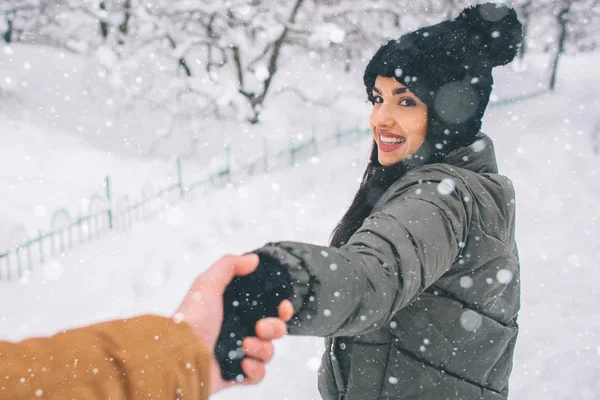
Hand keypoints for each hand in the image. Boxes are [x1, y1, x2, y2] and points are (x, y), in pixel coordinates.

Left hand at [174, 254, 293, 394]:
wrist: (180, 353)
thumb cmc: (192, 318)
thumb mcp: (207, 284)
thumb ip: (229, 266)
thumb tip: (253, 259)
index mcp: (236, 311)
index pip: (269, 309)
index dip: (281, 309)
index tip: (283, 308)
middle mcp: (240, 331)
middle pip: (275, 330)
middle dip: (275, 328)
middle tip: (260, 327)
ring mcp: (239, 353)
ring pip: (269, 352)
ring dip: (262, 349)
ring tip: (245, 346)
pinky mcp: (237, 374)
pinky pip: (259, 374)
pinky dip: (255, 370)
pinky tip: (243, 363)